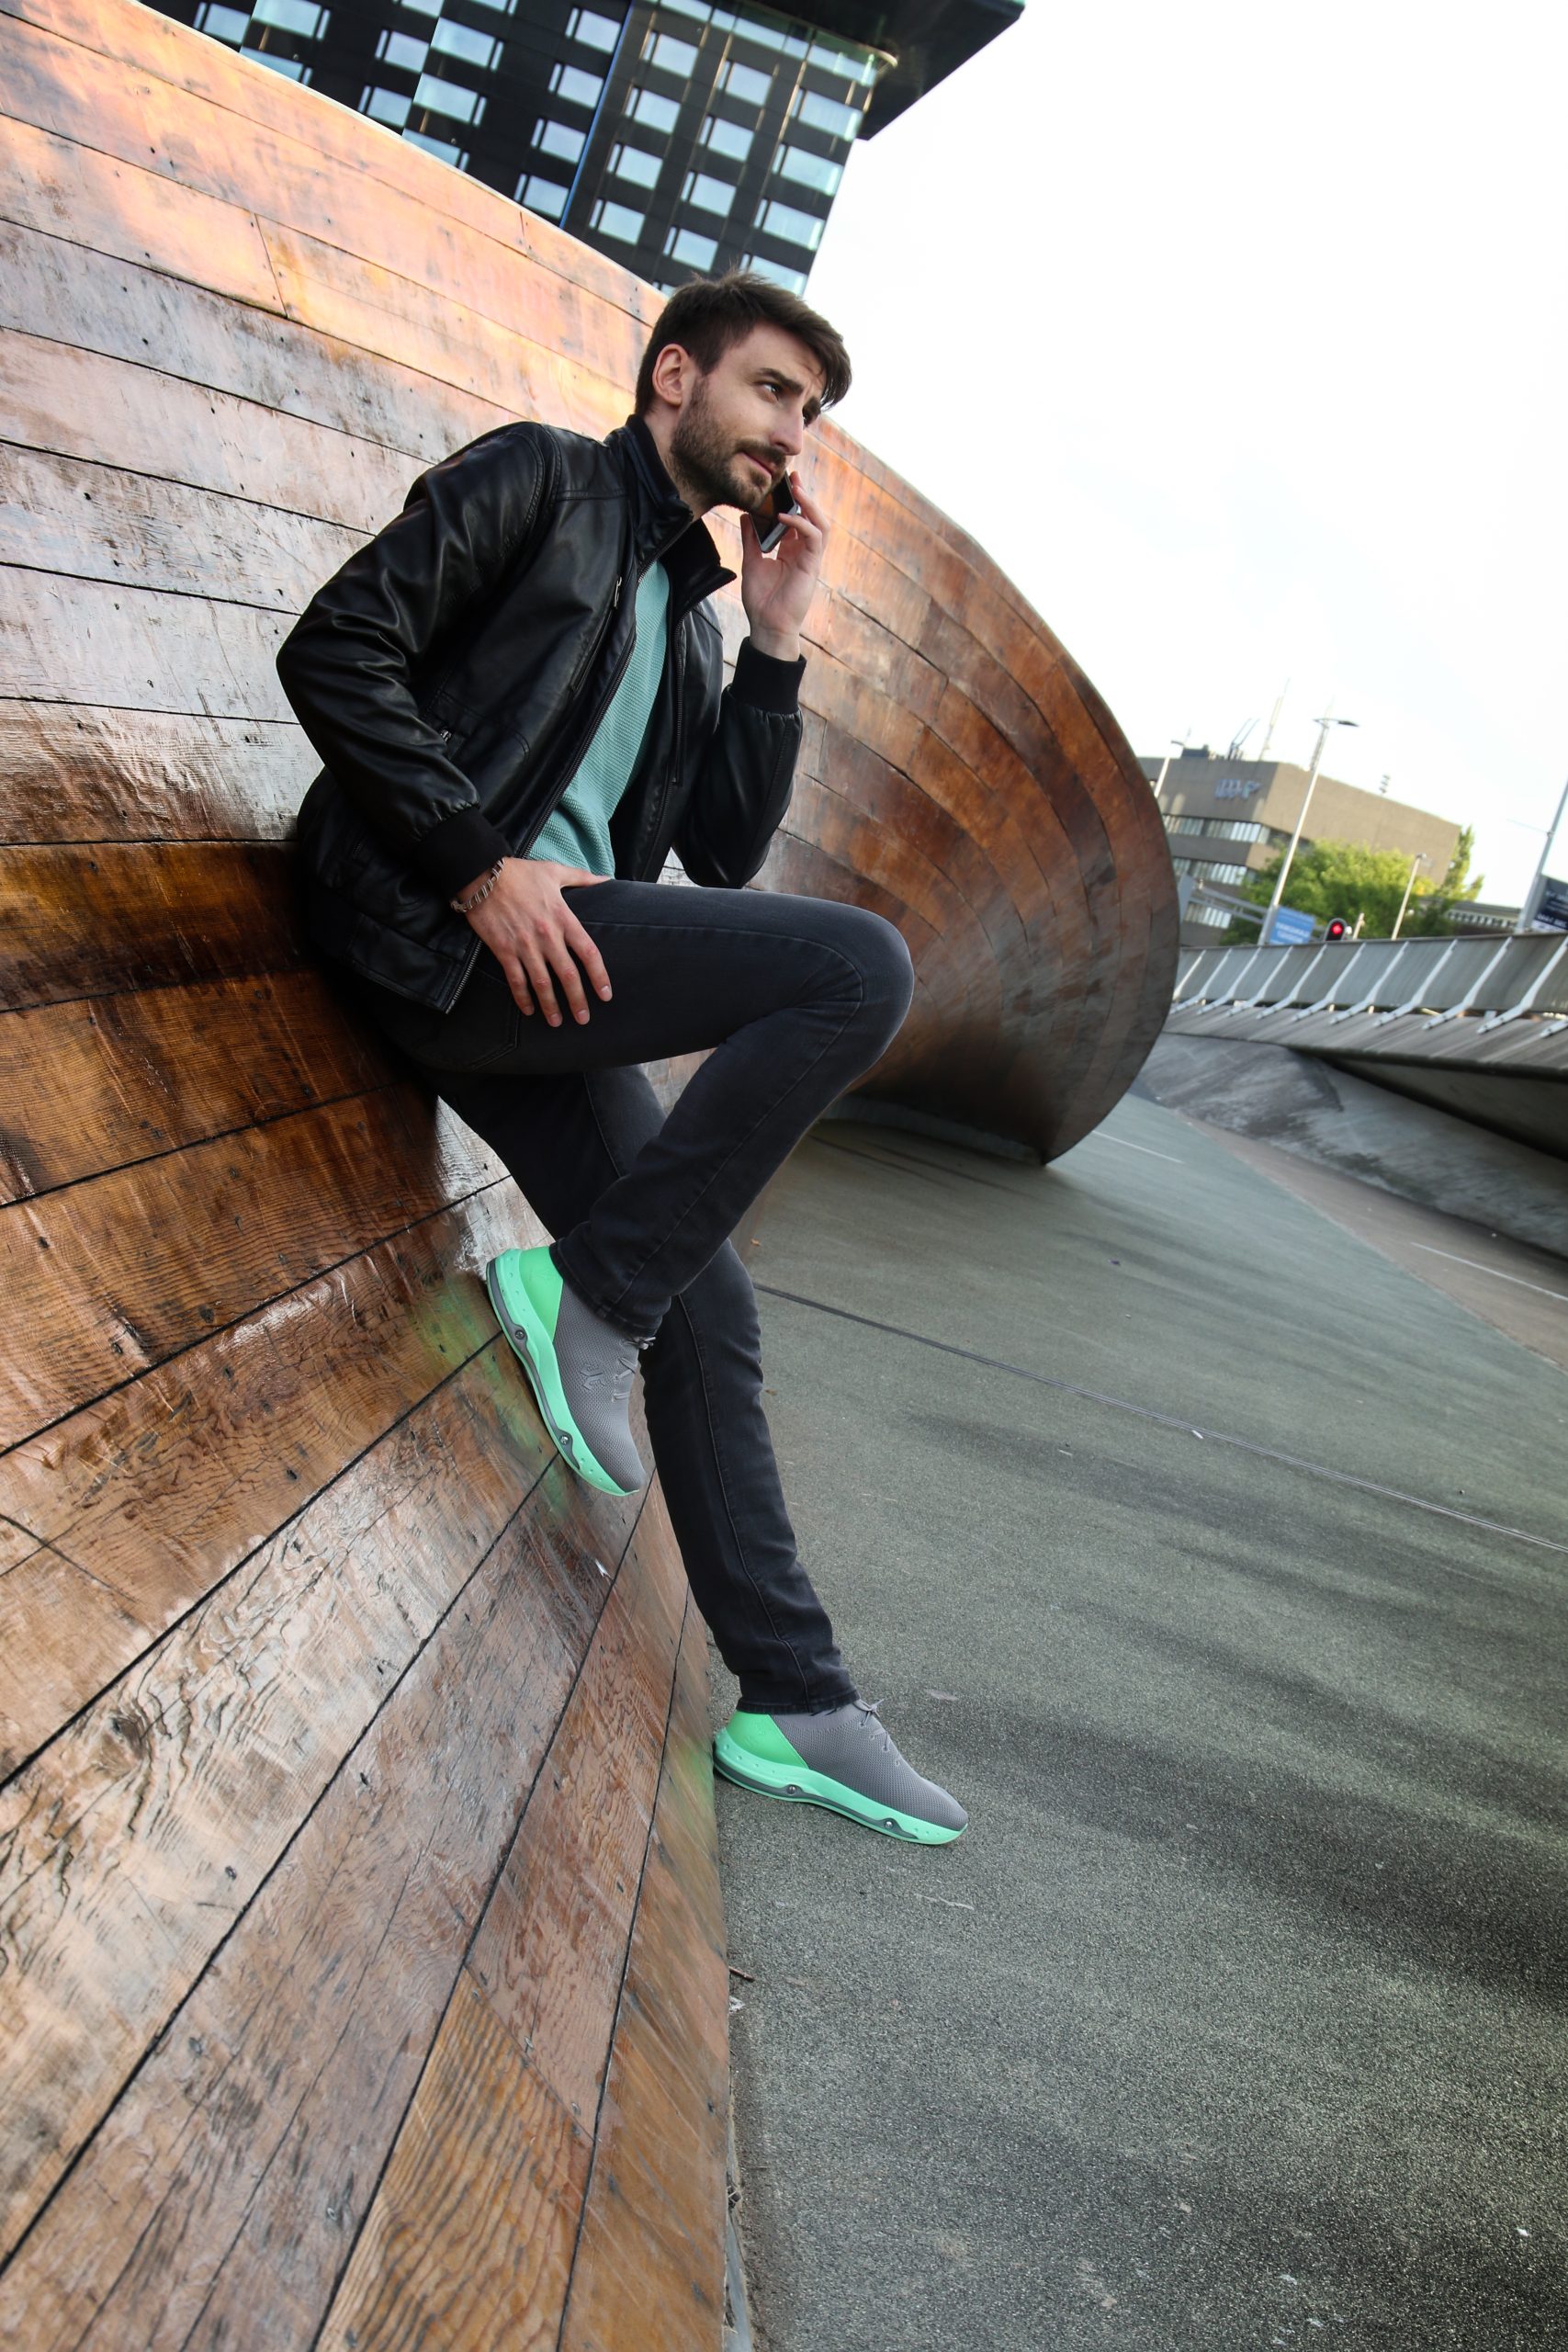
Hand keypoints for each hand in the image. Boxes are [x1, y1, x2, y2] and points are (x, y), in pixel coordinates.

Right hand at [459, 857, 610, 1024]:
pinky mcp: (504, 950)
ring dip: (551, 1005)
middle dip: (577, 1000)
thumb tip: (606, 879)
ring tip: (557, 1022)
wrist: (482, 874)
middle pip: (568, 975)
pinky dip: (522, 997)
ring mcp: (525, 945)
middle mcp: (547, 935)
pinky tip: (529, 1010)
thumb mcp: (554, 871)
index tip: (605, 994)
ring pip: (542, 983)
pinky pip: (516, 979)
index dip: (599, 976)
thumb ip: (583, 878)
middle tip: (584, 1019)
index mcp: (563, 917)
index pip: (588, 953)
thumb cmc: (519, 872)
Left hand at [740, 474, 825, 663]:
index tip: (785, 481)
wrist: (767, 625)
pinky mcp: (812, 565)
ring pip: (820, 524)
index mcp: (790, 550)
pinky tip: (785, 517)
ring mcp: (810, 558)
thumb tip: (746, 514)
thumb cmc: (760, 600)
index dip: (793, 500)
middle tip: (793, 477)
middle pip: (812, 517)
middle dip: (804, 495)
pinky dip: (802, 524)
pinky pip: (815, 538)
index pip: (796, 518)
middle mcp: (803, 552)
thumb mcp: (751, 561)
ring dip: (810, 505)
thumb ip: (751, 538)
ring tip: (796, 490)